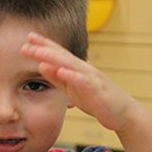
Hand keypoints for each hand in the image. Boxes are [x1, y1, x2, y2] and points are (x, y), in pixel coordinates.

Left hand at [21, 32, 138, 131]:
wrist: (123, 114)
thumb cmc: (96, 100)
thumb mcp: (72, 89)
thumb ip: (58, 78)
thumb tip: (41, 65)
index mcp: (77, 69)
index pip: (58, 54)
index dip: (44, 45)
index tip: (28, 37)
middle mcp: (84, 70)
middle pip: (62, 56)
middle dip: (45, 48)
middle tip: (28, 40)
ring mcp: (92, 78)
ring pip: (71, 65)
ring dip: (55, 58)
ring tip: (39, 52)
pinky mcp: (98, 91)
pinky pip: (84, 82)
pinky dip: (73, 76)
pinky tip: (62, 71)